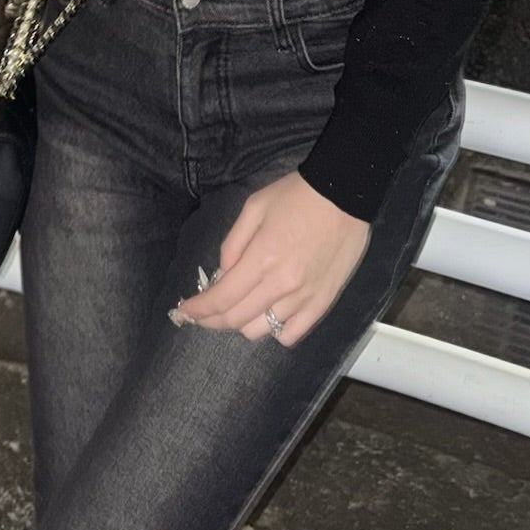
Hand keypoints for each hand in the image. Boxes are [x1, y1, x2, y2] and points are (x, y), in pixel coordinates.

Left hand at [168, 170, 369, 346]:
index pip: (221, 298)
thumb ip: (233, 244)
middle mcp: (281, 286)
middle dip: (212, 320)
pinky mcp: (323, 303)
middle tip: (202, 313)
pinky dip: (275, 331)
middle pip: (236, 320)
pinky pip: (292, 335)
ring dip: (242, 323)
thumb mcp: (254, 207)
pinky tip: (270, 315)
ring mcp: (304, 298)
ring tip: (239, 308)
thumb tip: (221, 274)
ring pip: (261, 331)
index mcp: (261, 259)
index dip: (198, 309)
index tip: (183, 311)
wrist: (346, 193)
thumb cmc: (296, 195)